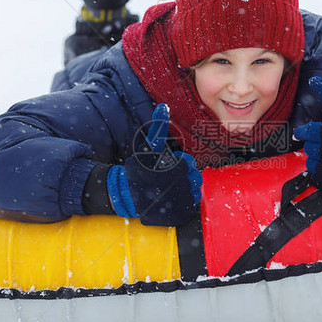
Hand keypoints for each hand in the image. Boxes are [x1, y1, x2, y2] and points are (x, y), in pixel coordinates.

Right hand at [109, 104, 202, 225]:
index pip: (189, 164)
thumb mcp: (148, 145)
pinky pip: (190, 207)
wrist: (126, 194)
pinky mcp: (180, 215)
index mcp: (179, 166)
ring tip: (168, 190)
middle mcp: (183, 183)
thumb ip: (158, 126)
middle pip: (194, 178)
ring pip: (194, 192)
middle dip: (183, 177)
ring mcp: (182, 200)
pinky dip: (183, 204)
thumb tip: (163, 106)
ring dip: (184, 190)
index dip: (177, 165)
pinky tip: (170, 200)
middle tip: (167, 179)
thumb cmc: (139, 169)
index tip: (166, 168)